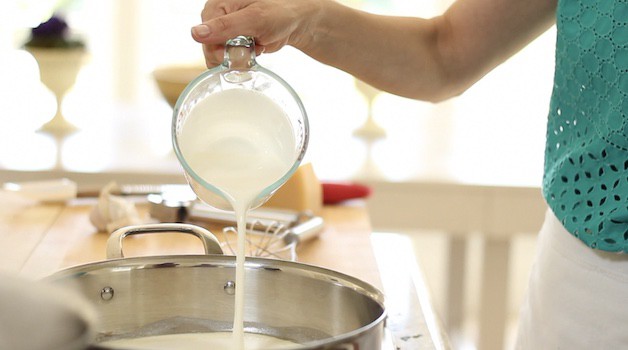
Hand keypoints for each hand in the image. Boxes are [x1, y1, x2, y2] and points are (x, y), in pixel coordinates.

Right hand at [191, 0, 318, 66]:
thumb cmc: (280, 12)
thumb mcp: (254, 19)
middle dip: (229, 53)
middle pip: (209, 47)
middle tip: (251, 47)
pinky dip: (242, 58)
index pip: (203, 35)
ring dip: (237, 57)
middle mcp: (218, 16)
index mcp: (217, 5)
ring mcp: (226, 30)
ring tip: (254, 46)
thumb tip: (196, 34)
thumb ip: (225, 27)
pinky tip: (254, 49)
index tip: (236, 51)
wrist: (297, 21)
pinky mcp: (234, 40)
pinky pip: (229, 58)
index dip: (217, 49)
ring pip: (218, 55)